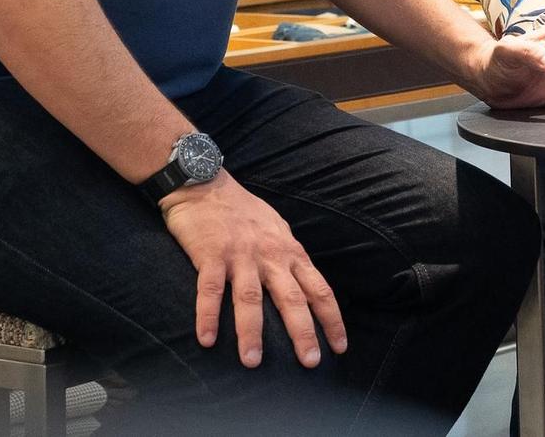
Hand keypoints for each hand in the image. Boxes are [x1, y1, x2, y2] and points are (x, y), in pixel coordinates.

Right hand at [159, 171, 344, 368]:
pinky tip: (207, 339)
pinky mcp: (210, 254)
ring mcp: (240, 255)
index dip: (331, 319)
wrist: (205, 183)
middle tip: (311, 362)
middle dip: (303, 332)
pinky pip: (210, 289)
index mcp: (289, 252)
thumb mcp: (277, 230)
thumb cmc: (242, 210)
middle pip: (292, 298)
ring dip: (252, 332)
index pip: (319, 289)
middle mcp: (270, 255)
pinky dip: (208, 315)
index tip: (339, 347)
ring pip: (250, 298)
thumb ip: (289, 257)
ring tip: (253, 362)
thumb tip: (304, 284)